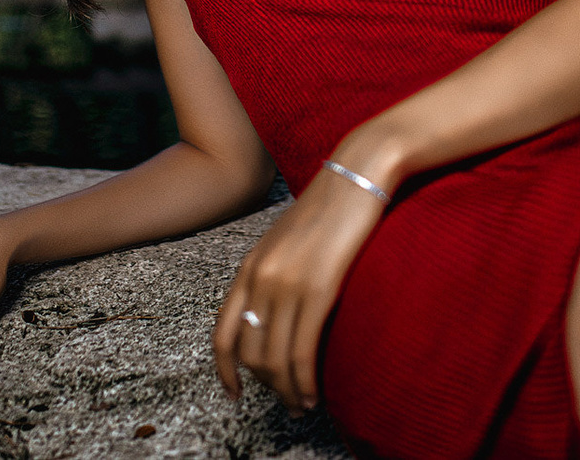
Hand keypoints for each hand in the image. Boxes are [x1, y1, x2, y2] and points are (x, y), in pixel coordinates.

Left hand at [212, 169, 386, 412]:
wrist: (356, 174)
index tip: (235, 394)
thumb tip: (274, 314)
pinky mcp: (318, 290)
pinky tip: (316, 393)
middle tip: (287, 403)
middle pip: (251, 353)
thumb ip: (272, 273)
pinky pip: (303, 351)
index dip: (225, 371)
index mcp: (249, 266)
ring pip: (275, 359)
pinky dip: (306, 381)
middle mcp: (260, 278)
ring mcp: (287, 284)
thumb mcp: (286, 240)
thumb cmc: (330, 206)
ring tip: (303, 405)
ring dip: (288, 391)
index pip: (223, 333)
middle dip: (267, 387)